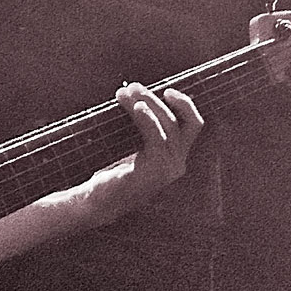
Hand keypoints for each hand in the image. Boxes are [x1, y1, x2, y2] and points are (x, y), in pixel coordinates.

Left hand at [95, 82, 204, 218]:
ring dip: (147, 103)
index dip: (184, 104)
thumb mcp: (132, 150)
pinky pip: (156, 136)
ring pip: (167, 125)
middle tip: (133, 86)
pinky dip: (147, 118)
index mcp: (175, 158)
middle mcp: (177, 164)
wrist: (98, 204)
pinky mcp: (155, 171)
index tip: (166, 90)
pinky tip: (136, 107)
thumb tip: (136, 95)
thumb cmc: (113, 176)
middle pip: (178, 121)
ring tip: (126, 93)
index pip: (192, 125)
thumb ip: (143, 131)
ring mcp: (168, 169)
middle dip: (155, 99)